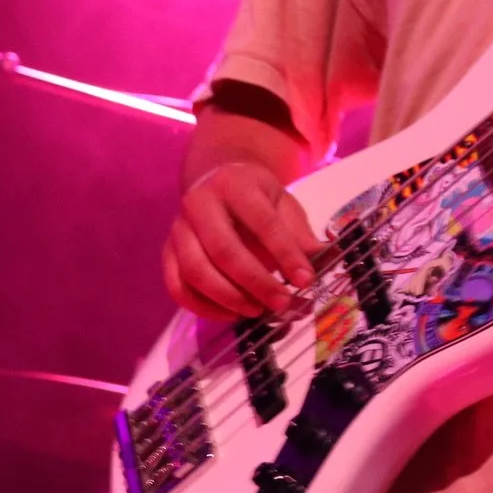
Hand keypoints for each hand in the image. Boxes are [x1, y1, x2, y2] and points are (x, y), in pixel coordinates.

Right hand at [163, 160, 324, 322]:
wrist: (217, 177)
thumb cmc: (257, 196)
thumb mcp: (283, 204)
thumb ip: (300, 234)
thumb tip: (324, 262)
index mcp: (235, 184)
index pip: (263, 223)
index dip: (285, 254)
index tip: (306, 281)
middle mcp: (200, 203)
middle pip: (224, 250)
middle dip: (256, 282)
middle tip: (283, 304)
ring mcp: (178, 228)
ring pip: (195, 271)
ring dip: (229, 298)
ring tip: (258, 311)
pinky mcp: (167, 251)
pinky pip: (177, 286)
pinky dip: (203, 307)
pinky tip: (231, 314)